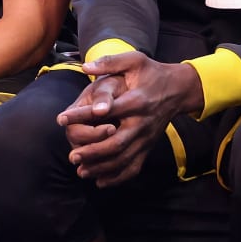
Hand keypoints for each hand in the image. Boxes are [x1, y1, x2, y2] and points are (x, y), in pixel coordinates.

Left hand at [56, 52, 201, 186]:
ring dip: (101, 168)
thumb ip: (110, 62)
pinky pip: (134, 167)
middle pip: (116, 143)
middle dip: (92, 152)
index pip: (106, 111)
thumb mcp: (135, 60)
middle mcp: (141, 123)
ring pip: (123, 159)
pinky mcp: (148, 147)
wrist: (179, 89)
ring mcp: (146, 138)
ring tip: (81, 170)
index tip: (61, 119)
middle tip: (72, 156)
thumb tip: (85, 66)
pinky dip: (117, 177)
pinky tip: (100, 181)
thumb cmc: (152, 73)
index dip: (82, 115)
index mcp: (136, 101)